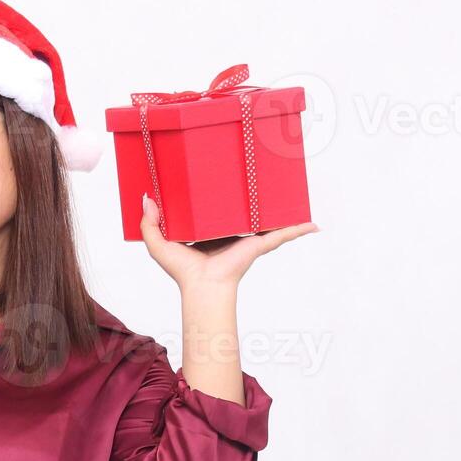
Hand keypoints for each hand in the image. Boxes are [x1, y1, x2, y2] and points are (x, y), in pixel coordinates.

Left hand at [139, 193, 319, 291]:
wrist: (202, 286)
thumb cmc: (182, 271)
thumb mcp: (159, 244)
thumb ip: (149, 224)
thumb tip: (146, 197)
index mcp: (212, 232)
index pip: (218, 209)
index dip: (220, 194)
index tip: (223, 176)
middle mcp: (232, 233)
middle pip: (245, 210)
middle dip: (254, 196)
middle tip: (259, 173)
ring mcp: (249, 238)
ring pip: (268, 219)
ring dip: (281, 208)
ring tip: (292, 189)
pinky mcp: (259, 243)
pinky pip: (283, 234)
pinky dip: (299, 229)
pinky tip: (314, 225)